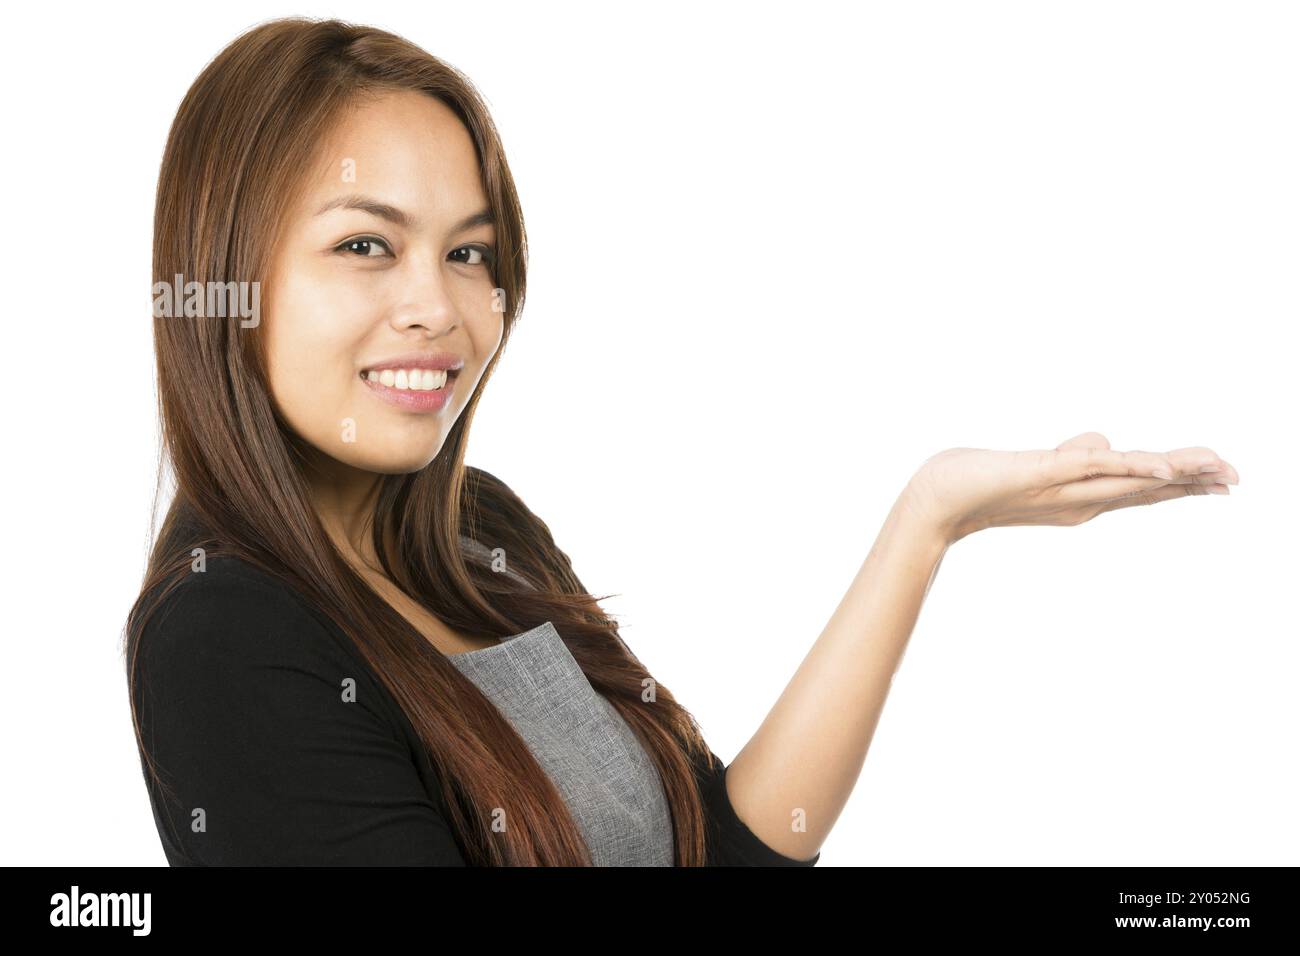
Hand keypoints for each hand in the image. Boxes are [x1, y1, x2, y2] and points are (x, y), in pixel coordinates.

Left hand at [900, 431, 1239, 545]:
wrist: (936, 500)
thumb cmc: (979, 481)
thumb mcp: (1037, 464)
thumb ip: (1075, 455)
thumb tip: (1106, 441)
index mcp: (1079, 498)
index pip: (1140, 488)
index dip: (1180, 482)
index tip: (1220, 480)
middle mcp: (1078, 500)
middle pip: (1147, 487)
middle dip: (1193, 481)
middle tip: (1238, 478)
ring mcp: (1064, 489)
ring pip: (1131, 480)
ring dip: (1176, 473)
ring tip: (1217, 471)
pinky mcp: (1045, 474)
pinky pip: (1095, 470)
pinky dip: (1130, 468)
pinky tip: (1161, 469)